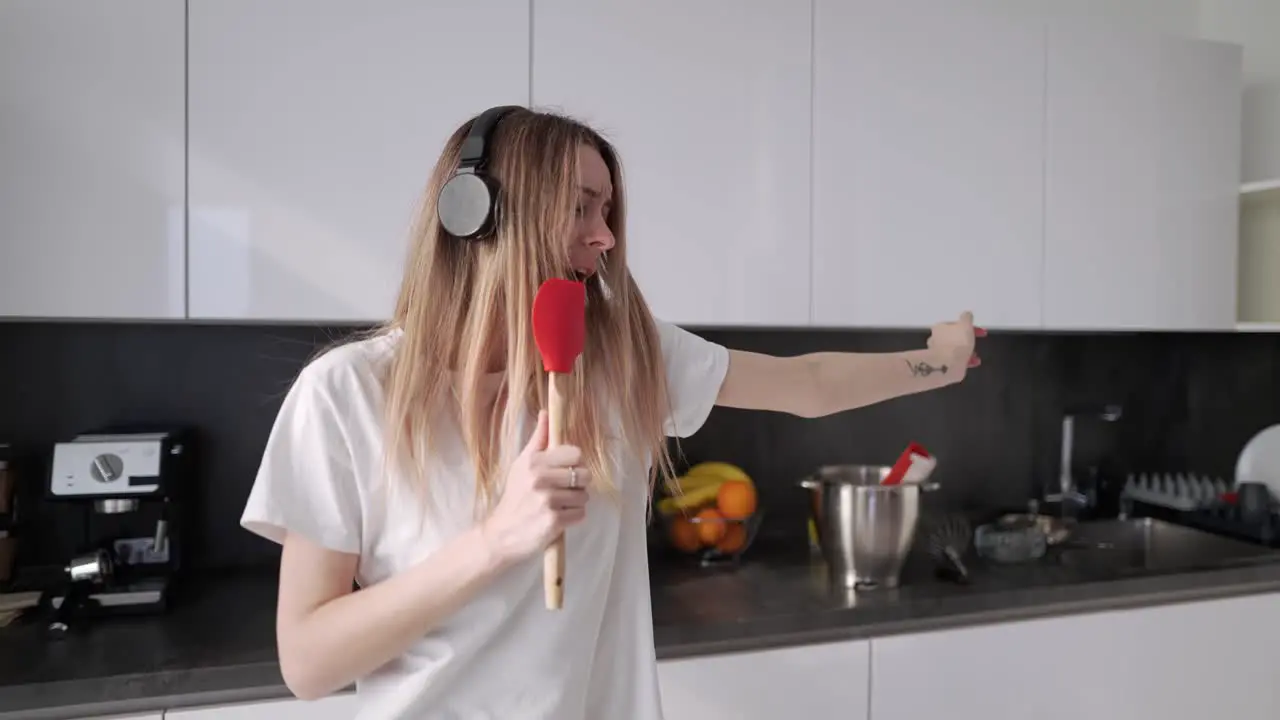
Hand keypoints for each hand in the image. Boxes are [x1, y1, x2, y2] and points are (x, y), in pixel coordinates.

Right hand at [480, 410, 589, 567]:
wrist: (501, 534)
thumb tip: (546, 413)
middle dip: (578, 484)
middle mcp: (540, 479)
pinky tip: (558, 518)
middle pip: (584, 475)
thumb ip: (538, 440)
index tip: (566, 471)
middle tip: (563, 490)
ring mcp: (547, 501)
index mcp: (534, 462)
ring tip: (559, 505)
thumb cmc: (514, 497)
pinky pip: (580, 514)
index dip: (575, 463)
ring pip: (584, 496)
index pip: (576, 454)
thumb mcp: (521, 465)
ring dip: (576, 502)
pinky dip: (573, 517)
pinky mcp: (553, 522)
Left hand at [927, 311, 985, 377]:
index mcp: (939, 327)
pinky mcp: (941, 364)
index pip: (955, 324)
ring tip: (975, 355)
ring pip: (954, 349)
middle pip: (953, 337)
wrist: (948, 365)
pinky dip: (964, 360)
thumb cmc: (957, 342)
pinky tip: (972, 362)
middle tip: (975, 342)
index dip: (969, 327)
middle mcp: (935, 339)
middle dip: (966, 340)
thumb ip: (967, 318)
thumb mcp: (966, 325)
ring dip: (966, 351)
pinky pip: (954, 360)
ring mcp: (937, 352)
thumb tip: (967, 314)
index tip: (980, 332)